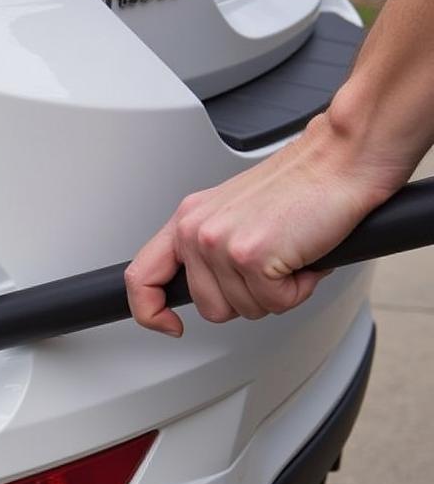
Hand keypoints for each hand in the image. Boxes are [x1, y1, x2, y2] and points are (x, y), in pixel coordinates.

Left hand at [124, 111, 410, 335]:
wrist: (342, 158)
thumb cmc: (301, 185)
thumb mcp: (235, 214)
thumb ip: (209, 249)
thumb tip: (205, 290)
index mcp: (188, 219)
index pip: (141, 277)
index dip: (149, 311)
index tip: (168, 325)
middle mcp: (196, 230)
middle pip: (209, 308)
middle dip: (247, 298)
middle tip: (272, 265)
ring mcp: (221, 244)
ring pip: (243, 310)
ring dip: (277, 292)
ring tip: (289, 254)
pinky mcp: (251, 256)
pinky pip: (275, 303)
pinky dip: (299, 288)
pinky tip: (303, 256)